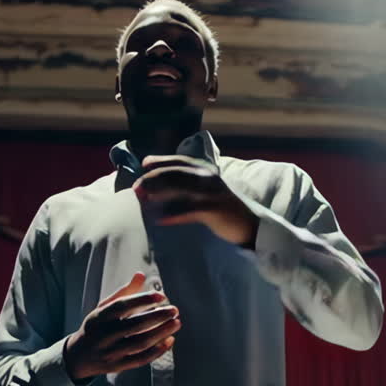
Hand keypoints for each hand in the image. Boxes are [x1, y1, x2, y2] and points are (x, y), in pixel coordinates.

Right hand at [64, 272, 180, 382]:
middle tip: (174, 310)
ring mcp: (111, 352)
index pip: (122, 306)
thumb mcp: (104, 308)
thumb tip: (141, 275)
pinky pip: (140, 359)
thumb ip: (123, 293)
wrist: (79, 356)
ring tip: (176, 323)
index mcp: (100, 317)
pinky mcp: (118, 366)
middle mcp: (104, 335)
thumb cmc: (97, 327)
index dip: (142, 300)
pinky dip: (157, 351)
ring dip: (161, 333)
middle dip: (157, 317)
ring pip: (140, 343)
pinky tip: (169, 340)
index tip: (161, 296)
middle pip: (134, 325)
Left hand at [133, 155, 259, 247]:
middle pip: (176, 173)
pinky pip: (190, 210)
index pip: (179, 161)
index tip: (143, 164)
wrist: (249, 224)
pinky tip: (160, 219)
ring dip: (160, 192)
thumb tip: (156, 189)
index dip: (160, 161)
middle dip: (153, 178)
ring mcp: (212, 193)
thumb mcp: (204, 191)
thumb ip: (186, 186)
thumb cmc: (222, 208)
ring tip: (143, 199)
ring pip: (181, 187)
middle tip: (136, 188)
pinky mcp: (215, 209)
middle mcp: (208, 177)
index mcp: (205, 170)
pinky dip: (174, 214)